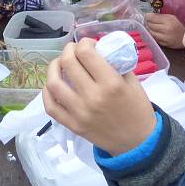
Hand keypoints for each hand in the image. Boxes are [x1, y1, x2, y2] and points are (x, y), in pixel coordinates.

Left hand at [42, 39, 156, 156]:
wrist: (137, 143)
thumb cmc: (137, 108)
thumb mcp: (132, 81)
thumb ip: (114, 63)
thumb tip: (96, 48)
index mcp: (111, 83)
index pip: (86, 53)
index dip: (85, 42)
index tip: (89, 45)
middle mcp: (92, 97)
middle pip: (68, 63)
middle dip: (69, 50)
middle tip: (74, 50)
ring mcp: (79, 112)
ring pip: (53, 83)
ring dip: (54, 67)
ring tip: (61, 63)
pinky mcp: (72, 125)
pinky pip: (51, 106)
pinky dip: (47, 92)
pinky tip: (54, 84)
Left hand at [145, 12, 184, 48]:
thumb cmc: (178, 26)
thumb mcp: (171, 17)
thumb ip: (160, 16)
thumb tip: (149, 15)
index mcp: (168, 21)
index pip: (152, 17)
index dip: (147, 16)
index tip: (147, 16)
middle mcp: (165, 29)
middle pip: (150, 25)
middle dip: (148, 22)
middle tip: (148, 21)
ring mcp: (164, 38)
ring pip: (151, 32)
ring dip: (150, 29)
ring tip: (152, 27)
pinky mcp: (164, 44)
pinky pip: (154, 38)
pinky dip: (153, 35)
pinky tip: (156, 33)